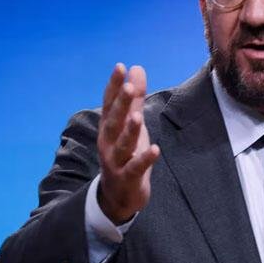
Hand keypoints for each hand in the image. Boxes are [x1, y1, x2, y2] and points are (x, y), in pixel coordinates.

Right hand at [97, 63, 160, 223]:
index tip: (120, 67)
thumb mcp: (131, 124)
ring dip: (130, 131)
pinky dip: (144, 159)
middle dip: (120, 104)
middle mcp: (108, 142)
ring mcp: (117, 161)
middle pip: (114, 121)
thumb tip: (136, 68)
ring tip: (137, 117)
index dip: (114, 86)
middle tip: (128, 87)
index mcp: (109, 128)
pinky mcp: (128, 178)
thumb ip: (135, 98)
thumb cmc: (125, 154)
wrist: (118, 195)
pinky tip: (155, 149)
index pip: (109, 104)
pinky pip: (136, 168)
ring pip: (122, 144)